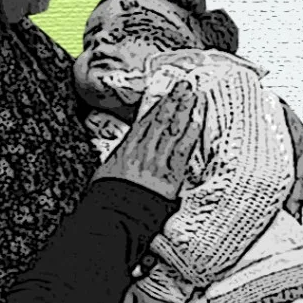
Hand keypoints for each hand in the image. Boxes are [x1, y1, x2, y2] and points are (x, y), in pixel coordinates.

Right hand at [91, 79, 199, 198]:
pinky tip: (196, 123)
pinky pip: (181, 152)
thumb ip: (119, 159)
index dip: (159, 105)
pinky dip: (189, 136)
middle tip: (185, 86)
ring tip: (193, 97)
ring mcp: (157, 162)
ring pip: (172, 131)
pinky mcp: (169, 176)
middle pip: (161, 120)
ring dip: (184, 112)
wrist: (112, 216)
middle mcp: (142, 151)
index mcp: (126, 149)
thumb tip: (124, 154)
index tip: (168, 93)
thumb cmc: (107, 198)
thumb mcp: (106, 172)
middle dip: (174, 101)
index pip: (145, 121)